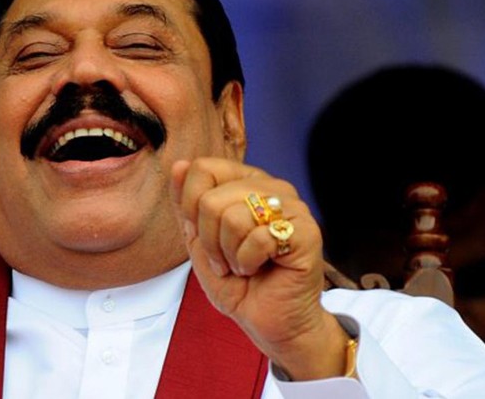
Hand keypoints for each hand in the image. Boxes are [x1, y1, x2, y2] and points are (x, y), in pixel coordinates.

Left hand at [172, 158, 348, 379]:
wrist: (268, 321)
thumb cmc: (237, 282)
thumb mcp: (198, 240)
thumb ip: (186, 204)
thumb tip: (178, 164)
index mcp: (245, 182)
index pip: (201, 169)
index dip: (190, 207)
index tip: (204, 234)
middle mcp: (271, 187)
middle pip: (210, 197)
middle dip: (208, 240)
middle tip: (226, 259)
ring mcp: (291, 207)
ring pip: (231, 216)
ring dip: (228, 253)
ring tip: (243, 264)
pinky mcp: (306, 232)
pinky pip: (256, 238)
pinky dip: (248, 263)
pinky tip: (260, 269)